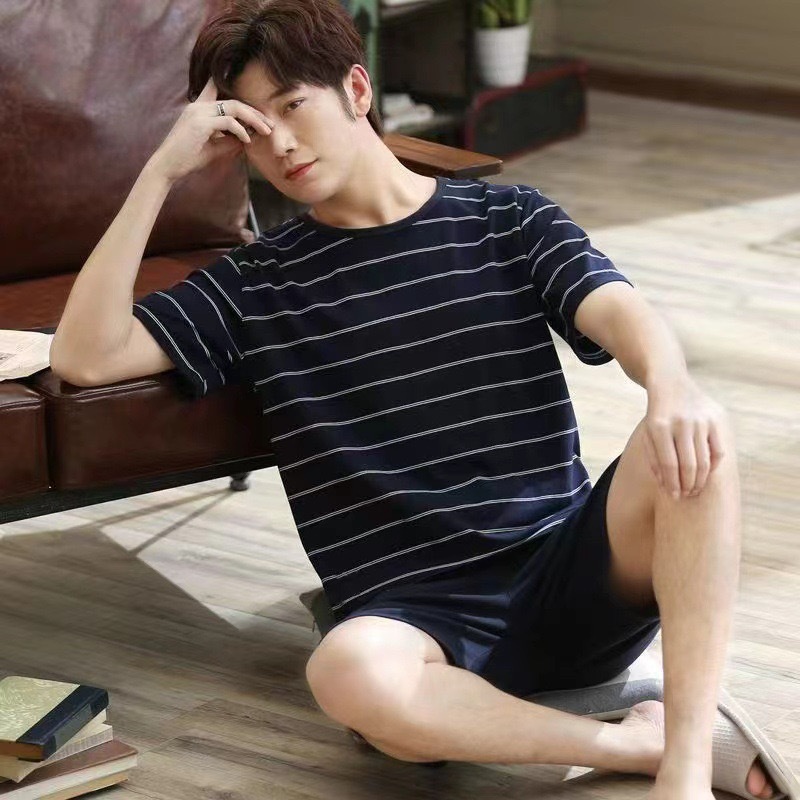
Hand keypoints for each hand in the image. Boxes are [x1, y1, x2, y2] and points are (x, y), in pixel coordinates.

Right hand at [148, 77, 273, 182]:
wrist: (167, 166)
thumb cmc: (188, 158)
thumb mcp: (213, 148)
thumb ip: (229, 141)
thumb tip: (248, 138)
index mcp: (198, 108)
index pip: (212, 86)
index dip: (224, 76)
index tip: (238, 69)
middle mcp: (198, 106)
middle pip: (233, 101)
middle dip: (254, 112)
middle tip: (269, 124)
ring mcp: (198, 113)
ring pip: (233, 107)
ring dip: (253, 119)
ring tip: (265, 131)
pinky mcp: (200, 123)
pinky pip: (228, 122)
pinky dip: (241, 130)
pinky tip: (247, 140)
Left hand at [643, 376, 727, 498]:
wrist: (671, 384)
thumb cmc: (657, 416)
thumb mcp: (648, 434)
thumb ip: (654, 459)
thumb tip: (666, 486)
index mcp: (659, 426)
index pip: (669, 464)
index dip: (672, 484)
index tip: (674, 496)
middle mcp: (682, 423)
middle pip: (689, 465)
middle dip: (688, 486)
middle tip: (686, 495)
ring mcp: (701, 420)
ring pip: (705, 461)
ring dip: (701, 481)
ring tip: (695, 489)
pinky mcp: (716, 418)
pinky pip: (718, 451)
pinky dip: (713, 467)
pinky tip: (705, 474)